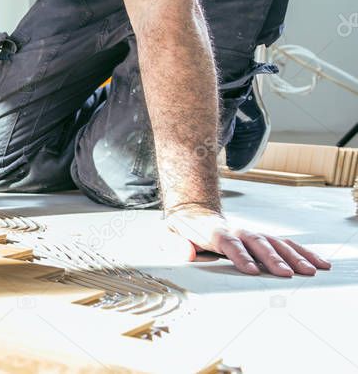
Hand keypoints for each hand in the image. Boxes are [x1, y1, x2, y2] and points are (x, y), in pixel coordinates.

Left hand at [165, 205, 330, 276]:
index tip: (251, 270)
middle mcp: (237, 230)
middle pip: (256, 242)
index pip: (228, 243)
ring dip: (293, 256)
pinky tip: (317, 263)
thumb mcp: (168, 234)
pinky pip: (285, 244)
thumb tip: (187, 252)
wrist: (194, 212)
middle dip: (272, 258)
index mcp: (214, 231)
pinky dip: (302, 252)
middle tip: (286, 274)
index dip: (240, 255)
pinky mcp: (262, 238)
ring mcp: (251, 233)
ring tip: (309, 270)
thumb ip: (174, 244)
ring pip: (275, 242)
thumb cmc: (182, 229)